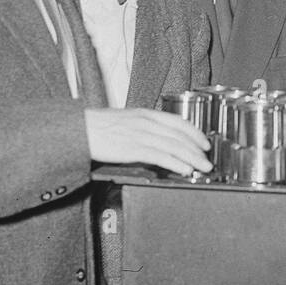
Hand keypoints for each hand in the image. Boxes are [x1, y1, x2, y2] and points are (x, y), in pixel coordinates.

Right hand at [84, 108, 211, 175]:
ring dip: (192, 158)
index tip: (205, 143)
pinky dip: (176, 163)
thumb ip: (143, 127)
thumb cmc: (97, 126)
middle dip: (198, 150)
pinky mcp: (133, 148)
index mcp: (145, 114)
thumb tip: (158, 140)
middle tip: (208, 160)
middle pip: (180, 136)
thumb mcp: (125, 120)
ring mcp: (140, 135)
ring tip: (203, 168)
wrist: (77, 129)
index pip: (178, 122)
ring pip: (174, 146)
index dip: (195, 133)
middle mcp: (146, 122)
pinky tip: (185, 170)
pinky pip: (160, 156)